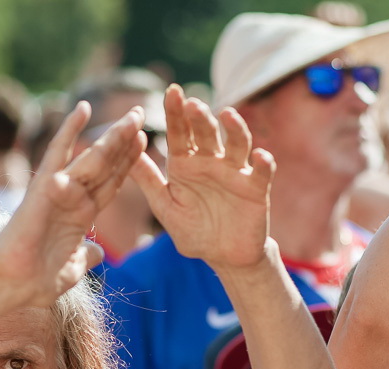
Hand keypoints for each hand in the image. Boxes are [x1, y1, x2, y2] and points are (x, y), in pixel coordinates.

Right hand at [0, 103, 145, 308]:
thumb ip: (86, 258)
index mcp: (79, 217)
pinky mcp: (43, 188)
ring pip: (92, 157)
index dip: (127, 163)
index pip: (109, 184)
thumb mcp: (72, 270)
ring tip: (134, 114)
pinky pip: (57, 153)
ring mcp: (58, 191)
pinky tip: (83, 108)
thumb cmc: (33, 282)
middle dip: (124, 141)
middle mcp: (71, 199)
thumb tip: (98, 254)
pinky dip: (69, 131)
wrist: (9, 286)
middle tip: (141, 112)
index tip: (145, 142)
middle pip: (105, 164)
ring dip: (113, 135)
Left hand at [130, 85, 274, 271]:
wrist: (223, 257)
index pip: (179, 133)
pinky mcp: (256, 189)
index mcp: (185, 164)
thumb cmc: (194, 230)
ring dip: (234, 129)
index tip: (171, 91)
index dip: (175, 113)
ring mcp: (235, 173)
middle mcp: (211, 162)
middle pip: (206, 134)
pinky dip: (263, 163)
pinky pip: (262, 173)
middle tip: (192, 104)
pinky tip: (260, 156)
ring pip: (236, 145)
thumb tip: (125, 153)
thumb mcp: (165, 207)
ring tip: (228, 115)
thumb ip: (148, 180)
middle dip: (200, 118)